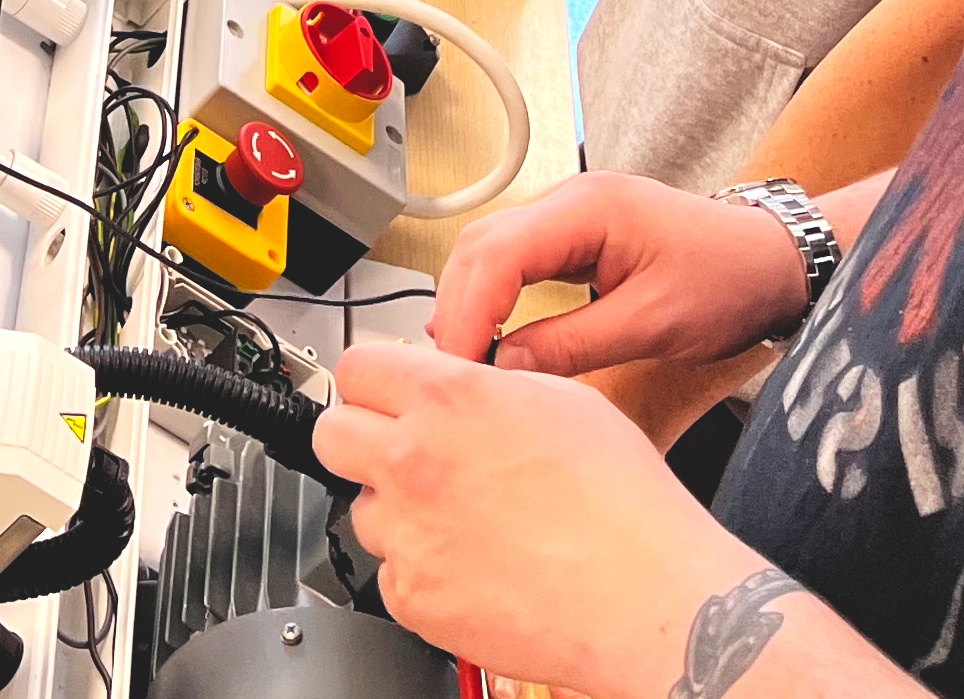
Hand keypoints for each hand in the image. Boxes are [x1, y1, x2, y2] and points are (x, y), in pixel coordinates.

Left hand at [313, 344, 755, 698]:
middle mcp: (413, 461)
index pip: (358, 365)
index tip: (388, 387)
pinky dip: (420, 563)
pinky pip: (390, 569)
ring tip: (460, 511)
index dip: (376, 375)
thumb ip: (492, 385)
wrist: (634, 590)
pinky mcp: (411, 598)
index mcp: (450, 399)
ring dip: (395, 503)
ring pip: (361, 506)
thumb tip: (465, 388)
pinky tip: (472, 558)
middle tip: (401, 442)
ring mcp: (406, 535)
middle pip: (330, 433)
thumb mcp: (562, 397)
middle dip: (360, 431)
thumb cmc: (617, 497)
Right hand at [430, 171, 804, 374]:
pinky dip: (494, 299)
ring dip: (470, 305)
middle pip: (482, 247)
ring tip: (466, 367)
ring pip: (491, 252)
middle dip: (457, 310)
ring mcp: (573, 216)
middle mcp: (573, 200)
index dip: (468, 314)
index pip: (498, 253)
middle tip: (452, 379)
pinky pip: (517, 261)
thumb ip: (572, 345)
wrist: (773, 260)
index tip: (458, 371)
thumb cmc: (729, 280)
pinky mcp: (578, 237)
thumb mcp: (653, 324)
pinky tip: (492, 341)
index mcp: (590, 208)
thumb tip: (504, 368)